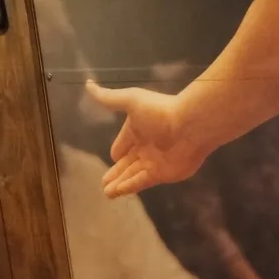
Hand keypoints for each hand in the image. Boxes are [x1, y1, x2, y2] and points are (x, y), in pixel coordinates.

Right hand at [86, 81, 208, 197]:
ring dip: (119, 184)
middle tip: (103, 183)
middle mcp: (144, 147)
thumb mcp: (130, 100)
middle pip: (127, 163)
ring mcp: (153, 162)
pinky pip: (141, 182)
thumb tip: (88, 85)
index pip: (122, 143)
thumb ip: (109, 98)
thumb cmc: (159, 111)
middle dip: (115, 172)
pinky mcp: (161, 174)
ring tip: (106, 193)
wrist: (190, 126)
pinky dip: (128, 187)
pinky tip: (117, 192)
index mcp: (136, 129)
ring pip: (131, 175)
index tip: (112, 157)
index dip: (116, 151)